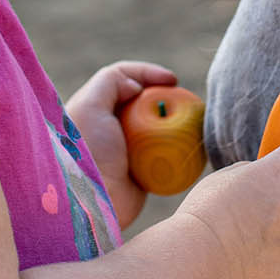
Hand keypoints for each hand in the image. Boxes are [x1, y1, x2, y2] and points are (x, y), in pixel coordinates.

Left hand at [65, 60, 177, 228]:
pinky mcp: (142, 175)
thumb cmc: (87, 149)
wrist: (90, 202)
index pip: (127, 82)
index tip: (173, 80)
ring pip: (160, 129)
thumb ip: (111, 81)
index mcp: (97, 110)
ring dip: (177, 126)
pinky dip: (180, 151)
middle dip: (168, 100)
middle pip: (147, 104)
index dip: (150, 76)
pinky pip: (167, 158)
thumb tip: (136, 87)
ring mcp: (128, 152)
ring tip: (192, 123)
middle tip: (185, 102)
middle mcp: (112, 128)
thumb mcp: (91, 104)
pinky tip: (190, 146)